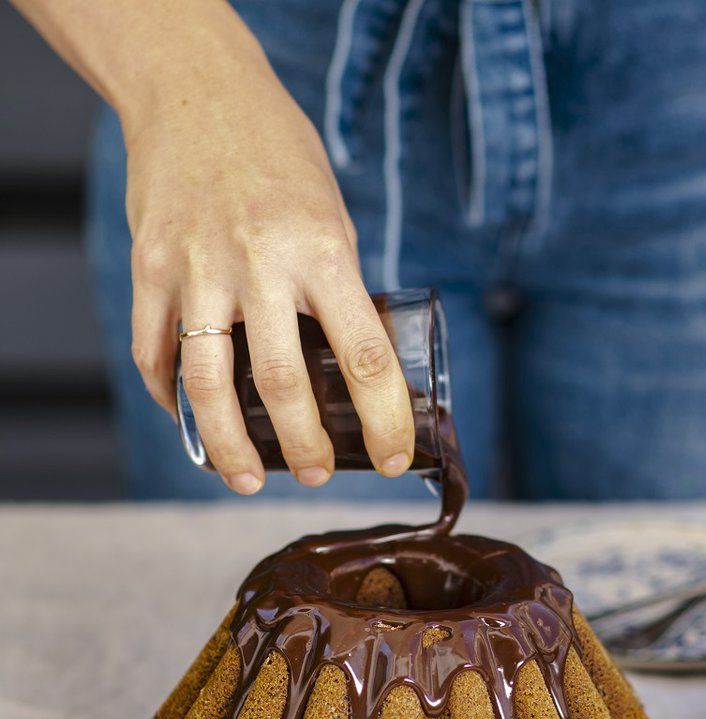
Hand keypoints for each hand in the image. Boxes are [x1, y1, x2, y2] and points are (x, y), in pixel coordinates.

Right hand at [124, 55, 413, 492]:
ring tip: (249, 479)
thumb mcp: (333, 217)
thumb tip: (349, 364)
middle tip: (318, 475)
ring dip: (230, 447)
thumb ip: (336, 288)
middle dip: (306, 448)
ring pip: (208, 385)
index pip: (364, 359)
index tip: (394, 459)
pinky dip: (170, 397)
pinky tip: (190, 420)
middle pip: (283, 386)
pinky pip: (153, 351)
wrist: (197, 90)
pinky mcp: (148, 266)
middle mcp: (260, 263)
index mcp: (323, 251)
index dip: (384, 422)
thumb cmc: (282, 157)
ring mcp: (197, 266)